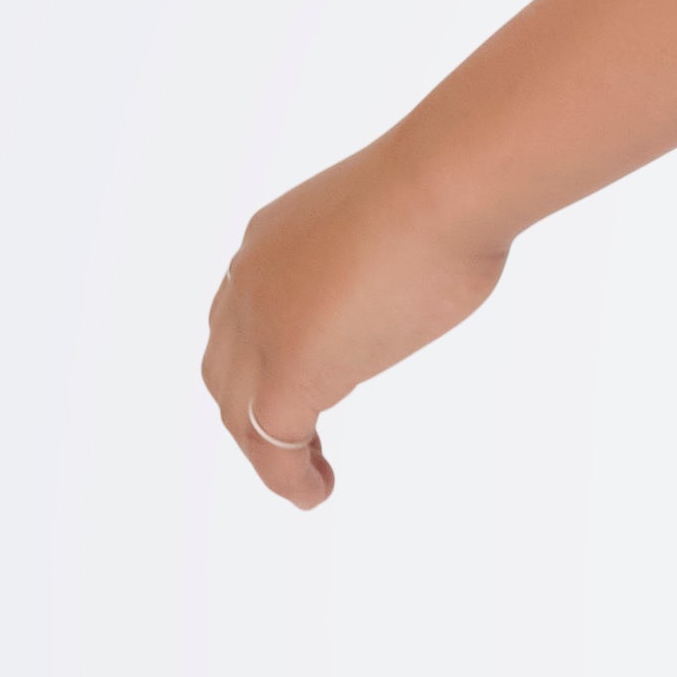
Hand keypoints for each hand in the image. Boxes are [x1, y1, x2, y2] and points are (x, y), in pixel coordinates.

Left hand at [199, 136, 504, 506]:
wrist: (445, 183)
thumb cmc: (452, 185)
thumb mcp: (403, 215)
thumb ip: (396, 245)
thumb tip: (438, 256)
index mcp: (271, 238)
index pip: (242, 313)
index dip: (260, 357)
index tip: (310, 382)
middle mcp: (250, 281)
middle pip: (225, 368)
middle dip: (249, 413)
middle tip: (297, 443)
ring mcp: (264, 328)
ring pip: (239, 412)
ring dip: (267, 454)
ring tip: (308, 481)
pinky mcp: (290, 371)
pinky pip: (273, 444)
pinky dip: (286, 478)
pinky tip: (316, 493)